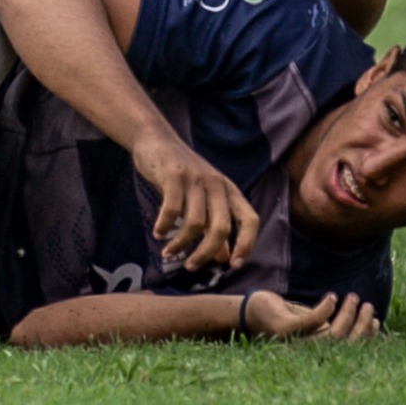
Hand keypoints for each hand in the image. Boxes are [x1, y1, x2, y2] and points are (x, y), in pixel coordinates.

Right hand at [132, 124, 259, 273]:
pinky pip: (172, 209)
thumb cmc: (181, 172)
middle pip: (221, 227)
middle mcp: (216, 184)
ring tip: (168, 253)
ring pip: (195, 222)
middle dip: (206, 253)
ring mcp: (195, 179)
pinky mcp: (174, 176)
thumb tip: (224, 258)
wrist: (156, 138)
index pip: (250, 220)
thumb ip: (215, 224)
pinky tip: (158, 233)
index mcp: (229, 190)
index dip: (246, 244)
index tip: (232, 265)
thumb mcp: (203, 196)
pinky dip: (165, 226)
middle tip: (191, 267)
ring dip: (181, 243)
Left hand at [243, 290, 380, 342]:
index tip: (376, 320)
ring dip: (347, 316)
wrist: (247, 312)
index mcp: (317, 348)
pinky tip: (332, 297)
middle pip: (345, 343)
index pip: (348, 347)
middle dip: (360, 326)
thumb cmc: (279, 314)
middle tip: (367, 305)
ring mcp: (298, 341)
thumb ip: (325, 322)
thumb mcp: (306, 318)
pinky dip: (324, 310)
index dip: (364, 335)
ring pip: (332, 334)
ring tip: (353, 297)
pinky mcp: (286, 329)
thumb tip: (351, 318)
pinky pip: (311, 322)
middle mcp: (309, 349)